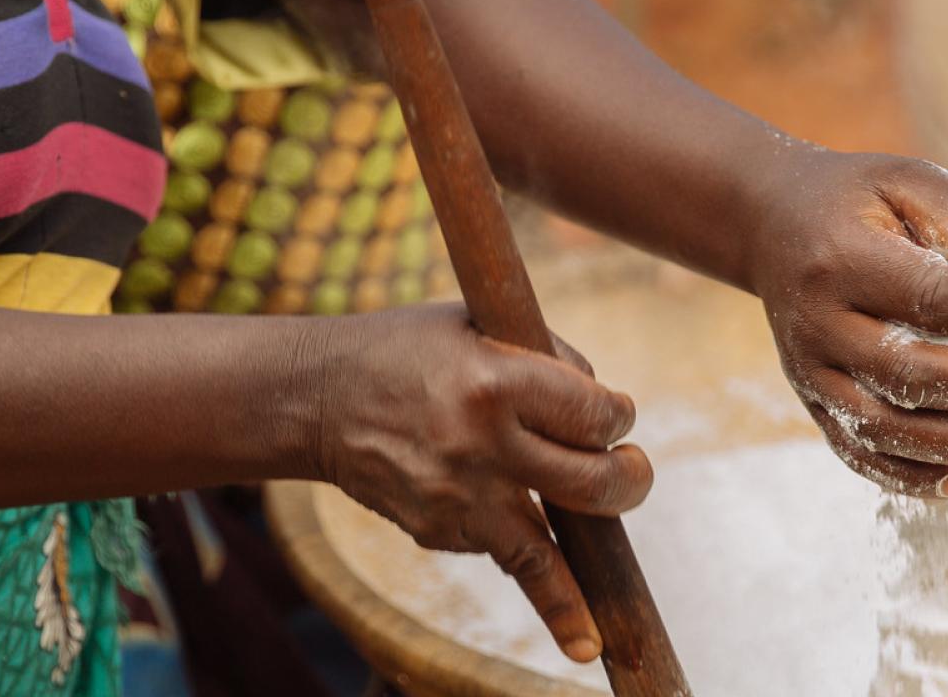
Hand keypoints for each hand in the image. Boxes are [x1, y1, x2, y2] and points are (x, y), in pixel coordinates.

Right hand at [296, 304, 648, 661]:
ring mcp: (457, 497)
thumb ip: (544, 357)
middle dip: (630, 480)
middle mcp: (481, 445)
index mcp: (497, 382)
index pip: (596, 414)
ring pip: (547, 558)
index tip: (617, 415)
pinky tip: (534, 556)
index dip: (619, 415)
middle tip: (633, 471)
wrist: (314, 398)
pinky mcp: (435, 531)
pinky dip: (519, 544)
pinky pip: (501, 552)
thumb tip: (602, 406)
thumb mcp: (475, 325)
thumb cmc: (405, 350)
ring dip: (587, 580)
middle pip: (593, 484)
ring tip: (603, 622)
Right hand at [745, 152, 947, 498]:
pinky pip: (860, 455)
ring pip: (884, 428)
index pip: (930, 296)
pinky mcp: (811, 404)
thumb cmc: (856, 201)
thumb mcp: (907, 180)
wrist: (767, 224)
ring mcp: (809, 373)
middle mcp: (817, 324)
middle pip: (907, 373)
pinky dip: (914, 478)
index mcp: (841, 260)